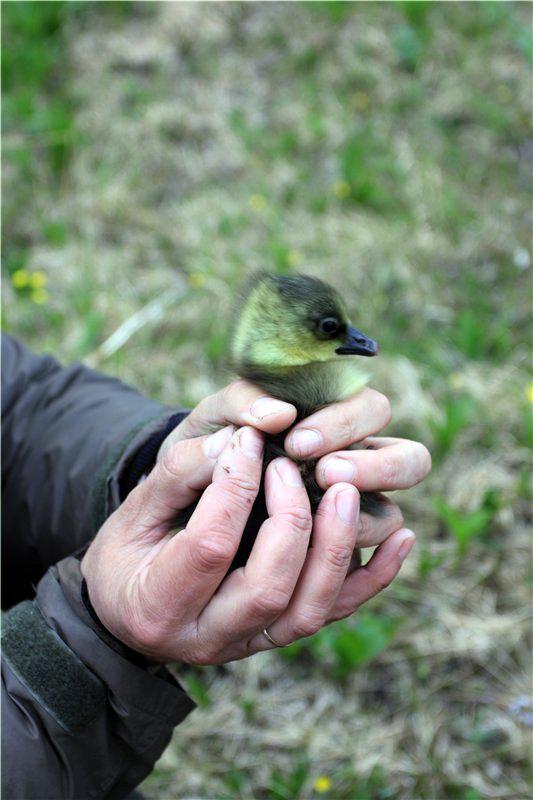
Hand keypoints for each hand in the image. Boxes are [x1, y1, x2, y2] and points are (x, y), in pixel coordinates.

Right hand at [81, 425, 415, 663]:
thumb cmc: (125, 554)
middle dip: (289, 517)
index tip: (247, 440)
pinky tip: (403, 538)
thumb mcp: (132, 512)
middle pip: (270, 587)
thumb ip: (179, 475)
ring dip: (335, 545)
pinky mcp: (282, 634)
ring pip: (311, 609)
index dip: (234, 486)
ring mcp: (252, 643)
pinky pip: (337, 614)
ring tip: (344, 487)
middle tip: (290, 462)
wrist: (129, 608)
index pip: (209, 546)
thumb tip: (243, 439)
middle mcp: (210, 638)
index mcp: (160, 604)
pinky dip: (375, 579)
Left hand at [160, 381, 431, 547]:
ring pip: (389, 519)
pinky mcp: (328, 567)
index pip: (372, 409)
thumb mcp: (203, 423)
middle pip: (411, 460)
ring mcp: (345, 518)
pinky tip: (367, 554)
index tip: (295, 441)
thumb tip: (275, 414)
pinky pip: (367, 576)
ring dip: (361, 519)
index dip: (345, 424)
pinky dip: (376, 569)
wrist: (168, 511)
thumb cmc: (194, 456)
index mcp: (326, 422)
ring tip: (316, 514)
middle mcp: (349, 466)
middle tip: (323, 472)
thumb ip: (236, 408)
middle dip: (374, 466)